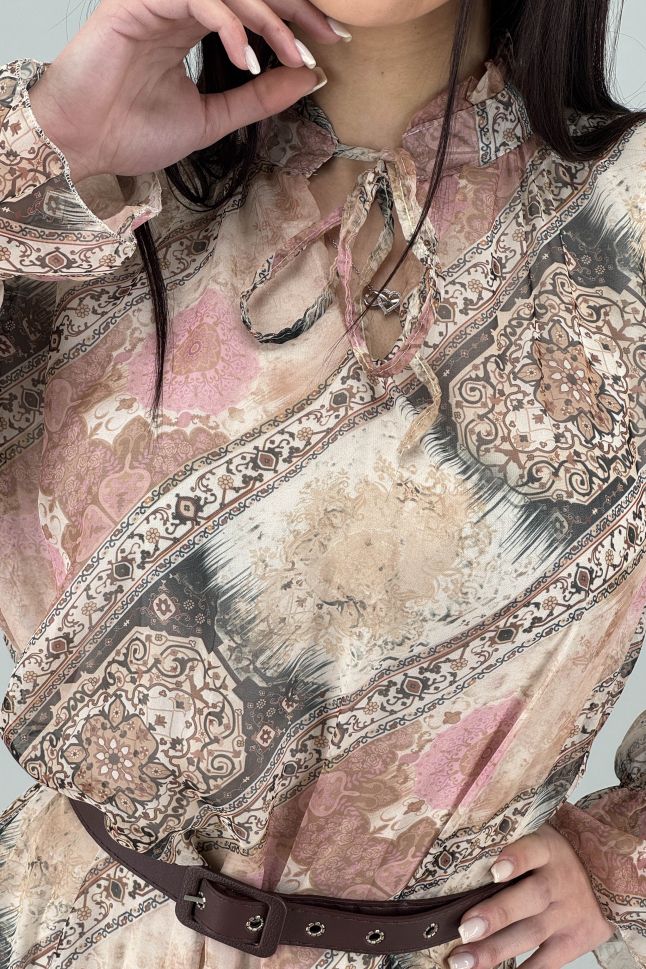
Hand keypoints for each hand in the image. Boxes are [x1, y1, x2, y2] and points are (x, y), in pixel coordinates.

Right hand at [28, 0, 339, 182]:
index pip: (251, 8)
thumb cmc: (132, 133)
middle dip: (294, 9)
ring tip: (293, 53)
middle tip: (328, 34)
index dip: (292, 21)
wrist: (84, 147)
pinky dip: (231, 24)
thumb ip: (258, 98)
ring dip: (269, 18)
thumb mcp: (213, 118)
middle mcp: (176, 7)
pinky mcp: (137, 3)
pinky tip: (248, 57)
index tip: (329, 45)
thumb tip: (306, 78)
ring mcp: (156, 2)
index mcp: (189, 27)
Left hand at [447, 821, 614, 968]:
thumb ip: (510, 846)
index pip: (533, 850)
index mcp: (548, 849)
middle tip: (464, 929)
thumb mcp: (541, 838)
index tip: (494, 871)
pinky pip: (547, 962)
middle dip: (496, 915)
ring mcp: (568, 914)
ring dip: (496, 949)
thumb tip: (459, 860)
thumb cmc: (556, 855)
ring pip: (532, 932)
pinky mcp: (574, 941)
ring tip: (464, 961)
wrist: (605, 875)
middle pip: (531, 897)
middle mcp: (559, 881)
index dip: (516, 860)